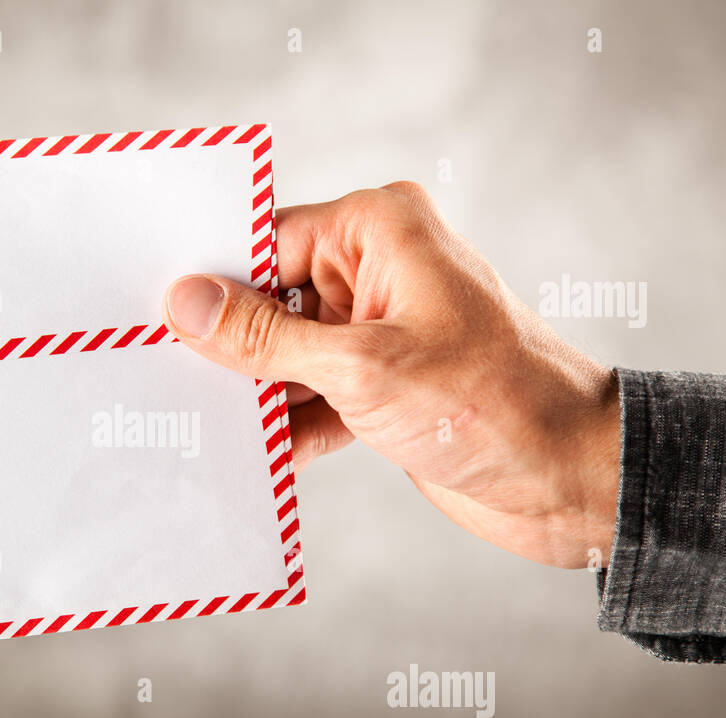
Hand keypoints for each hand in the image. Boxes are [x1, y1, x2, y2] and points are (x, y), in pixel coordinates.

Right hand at [161, 182, 620, 568]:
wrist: (571, 480)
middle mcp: (379, 270)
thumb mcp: (360, 367)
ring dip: (256, 393)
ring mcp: (381, 330)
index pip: (266, 242)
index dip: (213, 284)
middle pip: (270, 298)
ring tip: (204, 425)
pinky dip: (290, 425)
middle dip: (229, 345)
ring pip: (287, 352)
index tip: (154, 319)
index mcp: (379, 230)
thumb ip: (266, 337)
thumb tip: (188, 303)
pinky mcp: (383, 385)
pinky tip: (259, 456)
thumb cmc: (492, 403)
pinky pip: (314, 394)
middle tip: (166, 379)